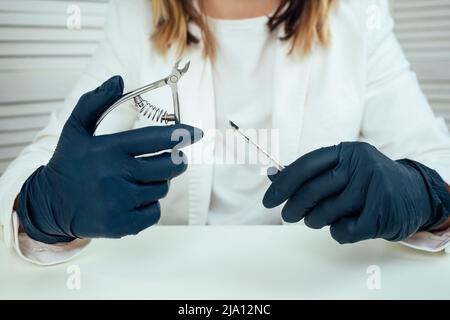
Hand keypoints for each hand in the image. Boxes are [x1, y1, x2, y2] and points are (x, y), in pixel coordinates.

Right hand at [17, 76, 202, 242]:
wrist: (51, 205)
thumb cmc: (70, 163)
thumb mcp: (76, 129)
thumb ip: (95, 102)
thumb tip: (118, 79)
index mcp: (109, 149)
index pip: (156, 139)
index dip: (181, 135)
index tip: (197, 133)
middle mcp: (116, 175)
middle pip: (169, 167)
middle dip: (176, 161)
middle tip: (172, 159)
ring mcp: (120, 202)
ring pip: (162, 189)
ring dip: (157, 183)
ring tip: (136, 181)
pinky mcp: (122, 225)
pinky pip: (155, 211)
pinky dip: (149, 205)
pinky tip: (131, 200)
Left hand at [263, 142, 449, 242]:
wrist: (414, 194)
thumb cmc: (367, 182)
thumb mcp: (342, 169)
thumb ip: (310, 173)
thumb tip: (272, 176)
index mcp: (347, 151)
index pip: (305, 165)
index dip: (282, 185)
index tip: (268, 201)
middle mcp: (361, 165)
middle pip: (312, 191)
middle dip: (293, 207)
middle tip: (287, 216)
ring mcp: (374, 189)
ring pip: (325, 212)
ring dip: (315, 220)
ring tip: (319, 219)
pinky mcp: (382, 214)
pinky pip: (343, 230)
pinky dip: (337, 232)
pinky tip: (345, 224)